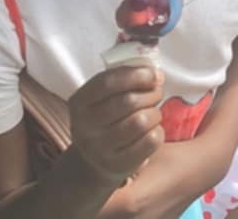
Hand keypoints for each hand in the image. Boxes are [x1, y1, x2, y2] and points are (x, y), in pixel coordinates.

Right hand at [68, 64, 164, 182]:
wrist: (94, 162)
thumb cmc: (105, 119)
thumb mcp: (102, 97)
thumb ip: (123, 79)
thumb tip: (155, 73)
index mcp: (79, 103)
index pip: (108, 82)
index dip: (136, 74)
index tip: (152, 74)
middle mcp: (85, 127)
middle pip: (128, 101)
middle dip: (151, 93)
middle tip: (156, 93)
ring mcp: (100, 149)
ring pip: (141, 121)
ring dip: (155, 113)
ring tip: (152, 113)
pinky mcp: (119, 164)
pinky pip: (150, 141)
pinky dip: (158, 131)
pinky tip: (151, 130)